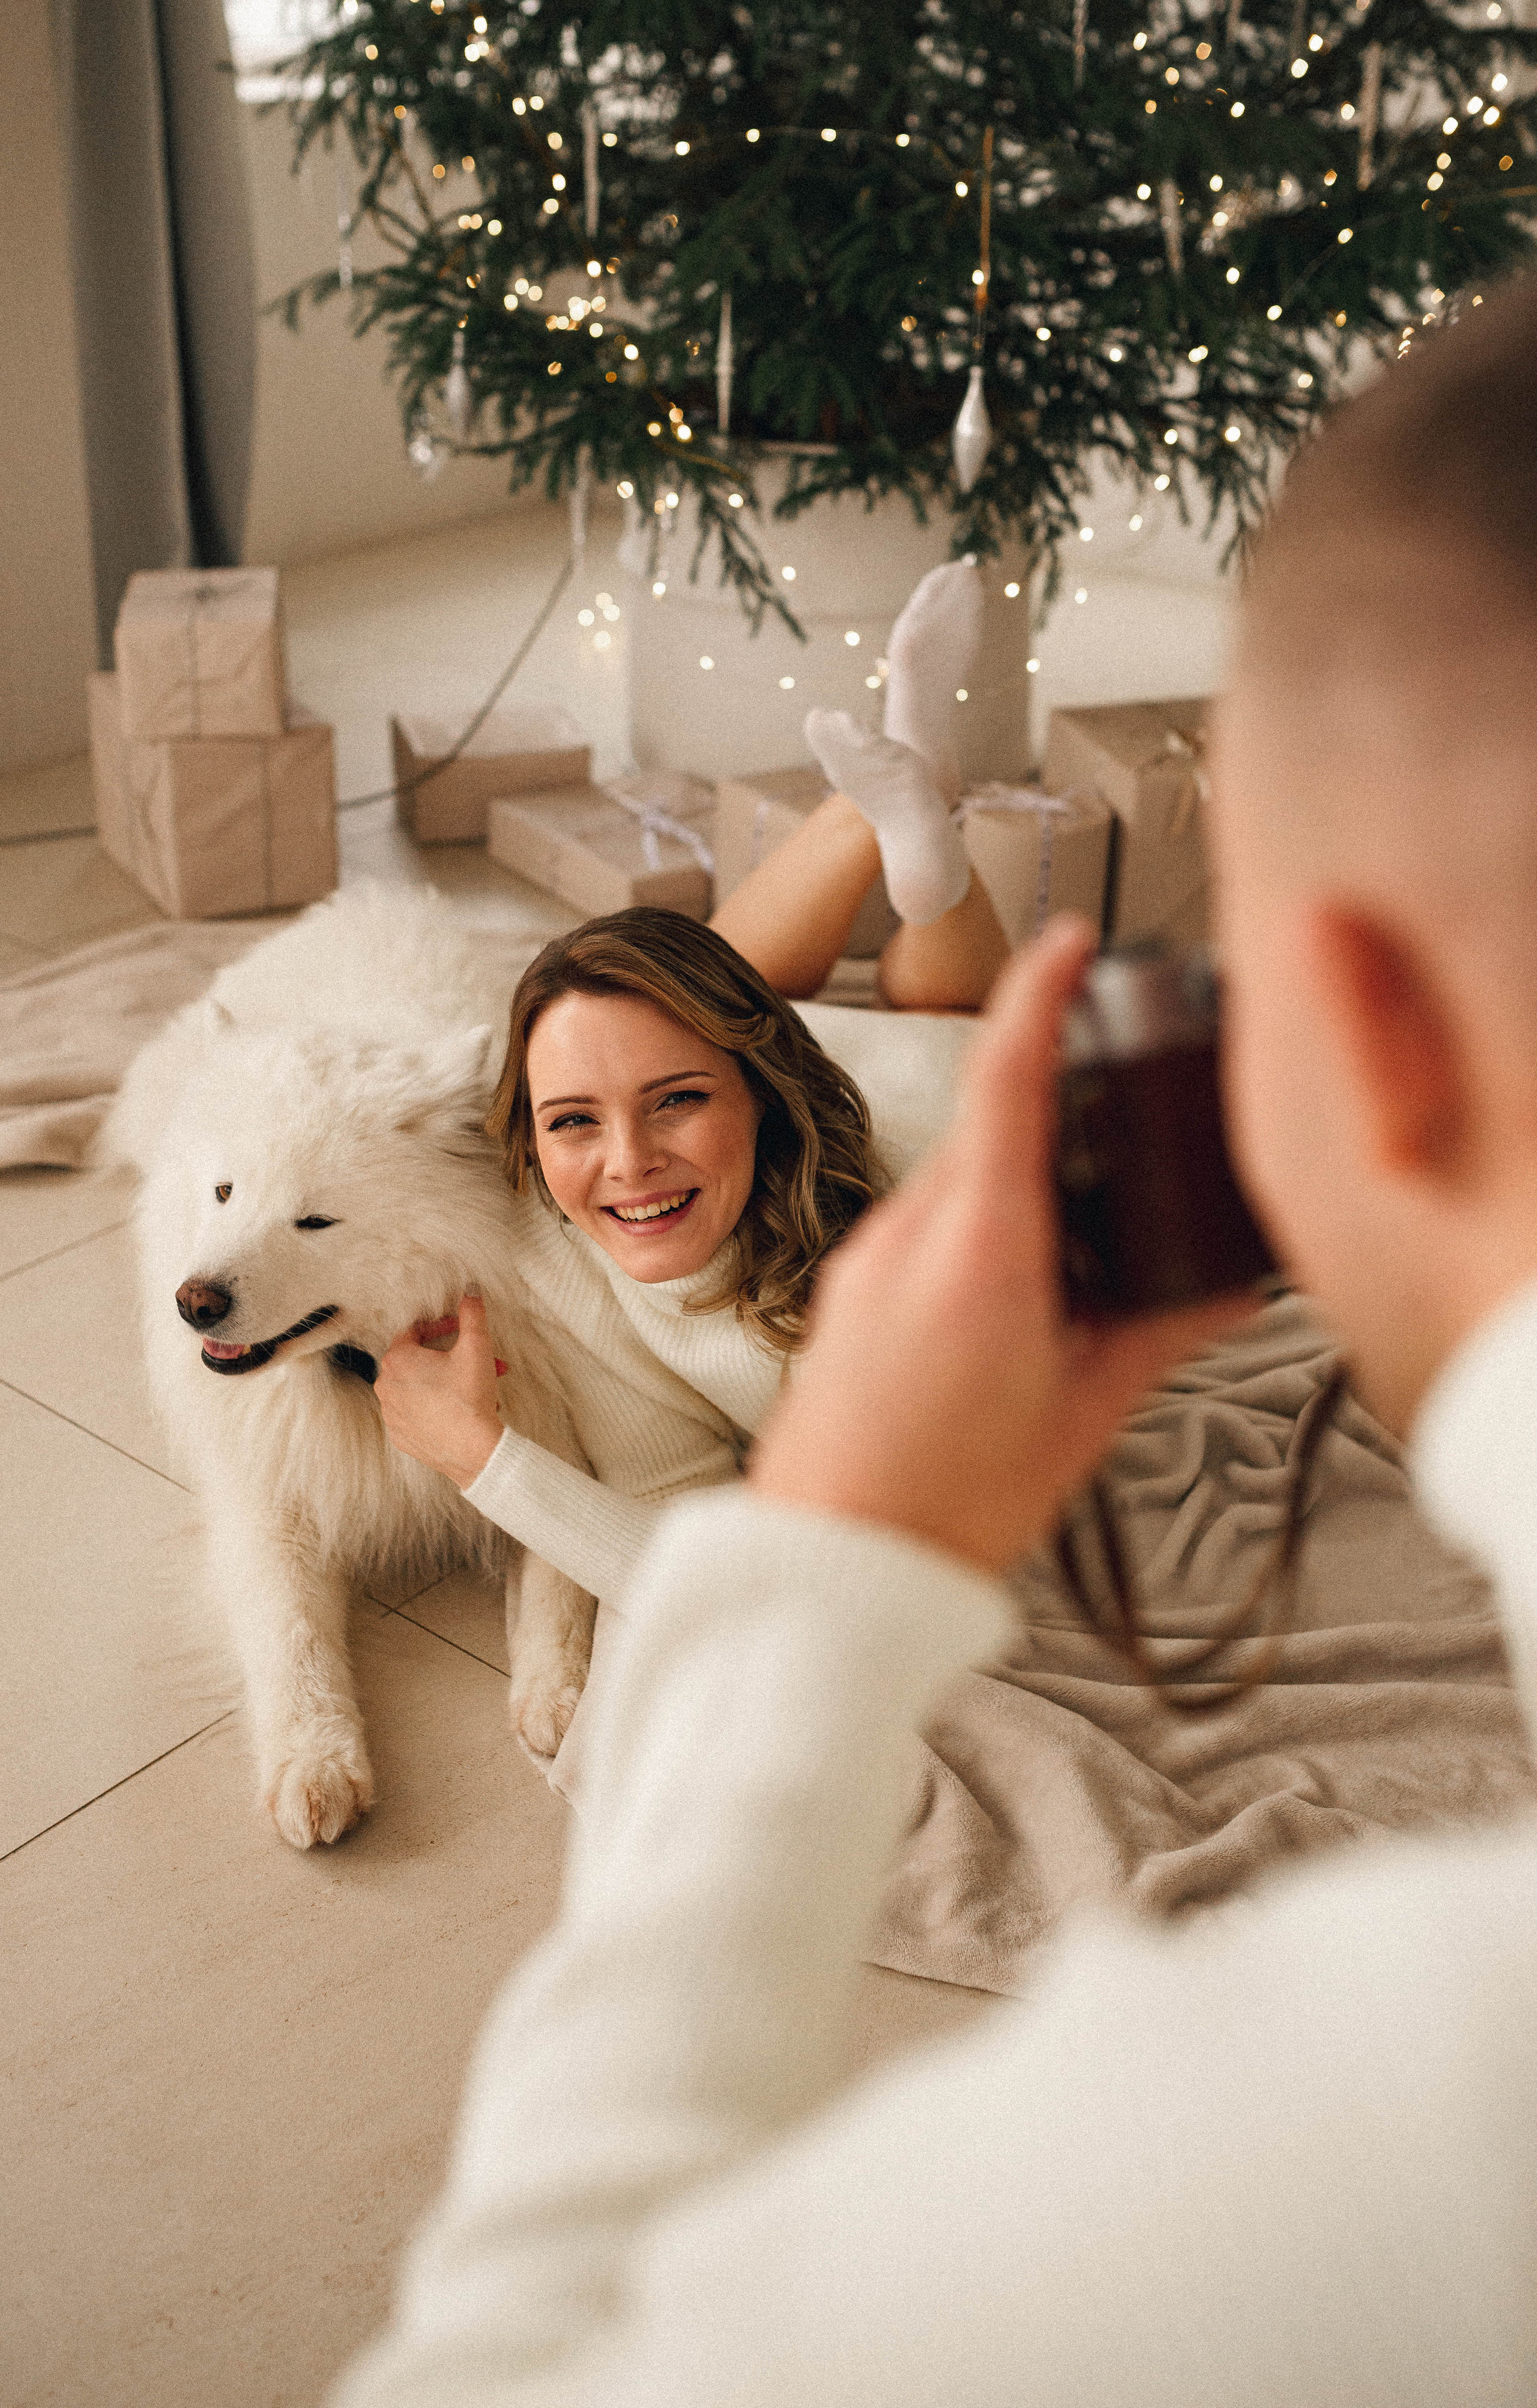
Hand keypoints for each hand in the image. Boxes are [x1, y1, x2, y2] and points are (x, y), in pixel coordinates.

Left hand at [375, 1292, 506, 1489]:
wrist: (473, 1451)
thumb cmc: (470, 1398)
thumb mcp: (476, 1348)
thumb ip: (472, 1314)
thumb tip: (470, 1288)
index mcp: (397, 1360)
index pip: (414, 1331)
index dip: (441, 1327)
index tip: (461, 1331)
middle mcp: (385, 1386)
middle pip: (419, 1360)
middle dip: (451, 1357)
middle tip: (479, 1361)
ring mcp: (391, 1414)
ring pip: (418, 1387)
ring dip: (445, 1382)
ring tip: (475, 1387)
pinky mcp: (400, 1437)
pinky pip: (415, 1413)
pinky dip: (434, 1407)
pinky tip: (459, 1410)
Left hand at [750, 917, 1258, 1572]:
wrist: (828, 1564)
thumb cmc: (941, 1503)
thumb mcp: (1082, 1414)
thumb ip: (1159, 1334)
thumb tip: (1226, 1288)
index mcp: (981, 1248)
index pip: (1009, 1079)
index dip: (1041, 996)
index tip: (1069, 943)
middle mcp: (910, 1234)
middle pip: (991, 1130)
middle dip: (1052, 1121)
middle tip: (1114, 1148)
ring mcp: (866, 1259)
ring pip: (955, 1183)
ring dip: (1012, 1193)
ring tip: (1060, 1277)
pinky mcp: (845, 1290)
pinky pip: (920, 1227)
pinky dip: (971, 1235)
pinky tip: (1000, 1308)